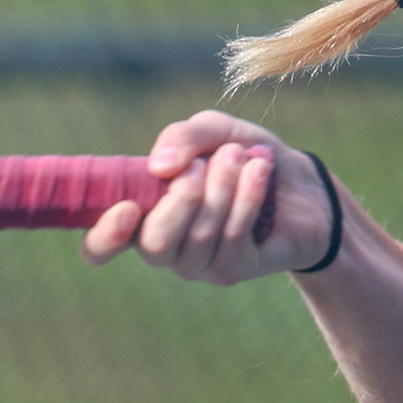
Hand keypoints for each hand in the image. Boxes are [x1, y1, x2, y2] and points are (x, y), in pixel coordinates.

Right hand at [80, 108, 335, 282]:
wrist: (302, 183)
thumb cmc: (244, 158)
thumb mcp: (213, 132)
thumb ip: (182, 137)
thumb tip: (159, 166)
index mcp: (143, 215)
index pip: (99, 247)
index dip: (104, 236)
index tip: (128, 207)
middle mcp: (165, 248)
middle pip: (154, 245)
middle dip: (180, 199)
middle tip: (202, 166)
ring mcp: (199, 265)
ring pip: (199, 237)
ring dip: (221, 187)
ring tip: (240, 156)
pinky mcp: (234, 270)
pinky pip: (234, 237)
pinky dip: (247, 195)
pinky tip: (260, 170)